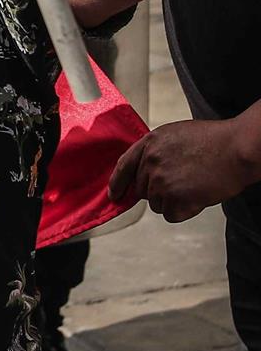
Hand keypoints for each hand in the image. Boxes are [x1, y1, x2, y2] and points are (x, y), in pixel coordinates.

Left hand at [109, 119, 257, 221]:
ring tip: (193, 187)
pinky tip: (196, 199)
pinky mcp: (176, 198)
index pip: (123, 166)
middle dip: (157, 191)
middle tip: (181, 184)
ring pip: (156, 204)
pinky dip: (183, 212)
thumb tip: (145, 170)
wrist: (236, 149)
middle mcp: (150, 162)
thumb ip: (155, 151)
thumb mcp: (174, 135)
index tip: (114, 195)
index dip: (117, 183)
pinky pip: (170, 215)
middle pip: (141, 190)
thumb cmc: (213, 140)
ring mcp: (162, 181)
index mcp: (149, 143)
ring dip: (172, 202)